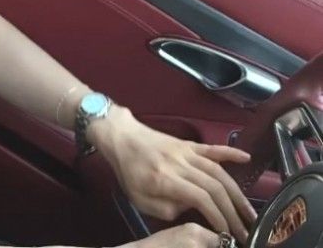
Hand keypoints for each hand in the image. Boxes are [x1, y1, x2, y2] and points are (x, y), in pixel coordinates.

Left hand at [89, 106, 257, 243]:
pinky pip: (212, 148)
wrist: (122, 137)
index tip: (228, 235)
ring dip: (237, 192)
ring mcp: (186, 152)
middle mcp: (180, 164)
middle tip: (246, 231)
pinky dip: (231, 153)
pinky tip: (247, 159)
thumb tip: (191, 211)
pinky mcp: (188, 144)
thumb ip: (167, 210)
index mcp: (166, 179)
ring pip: (218, 171)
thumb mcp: (140, 199)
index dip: (218, 217)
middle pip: (214, 187)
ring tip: (250, 212)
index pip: (201, 198)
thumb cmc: (129, 171)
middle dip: (233, 212)